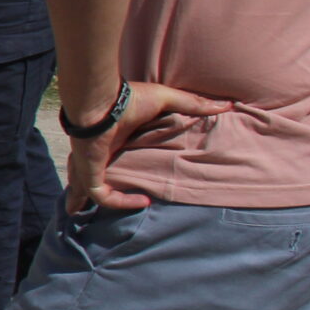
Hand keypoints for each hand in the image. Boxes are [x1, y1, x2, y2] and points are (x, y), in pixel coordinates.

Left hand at [63, 80, 232, 212]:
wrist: (103, 101)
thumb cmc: (129, 98)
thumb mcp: (166, 101)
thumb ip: (193, 104)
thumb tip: (226, 105)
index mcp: (110, 138)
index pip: (106, 156)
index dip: (107, 165)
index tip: (126, 174)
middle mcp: (97, 153)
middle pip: (86, 176)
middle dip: (83, 190)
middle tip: (91, 202)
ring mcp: (91, 164)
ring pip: (86, 190)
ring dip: (91, 202)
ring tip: (109, 212)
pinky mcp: (90, 172)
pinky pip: (101, 195)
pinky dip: (119, 202)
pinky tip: (141, 202)